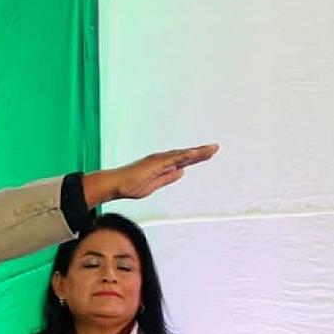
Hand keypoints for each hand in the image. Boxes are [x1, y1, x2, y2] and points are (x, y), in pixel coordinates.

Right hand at [83, 144, 219, 204]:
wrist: (117, 185)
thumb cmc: (132, 185)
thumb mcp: (156, 184)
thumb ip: (169, 178)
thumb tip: (182, 171)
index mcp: (164, 166)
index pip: (184, 161)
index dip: (198, 157)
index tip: (210, 154)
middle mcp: (163, 160)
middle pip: (186, 155)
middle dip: (202, 152)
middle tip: (216, 147)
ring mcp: (159, 160)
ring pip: (182, 155)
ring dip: (197, 151)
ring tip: (211, 149)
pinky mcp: (155, 163)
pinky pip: (172, 158)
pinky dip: (184, 155)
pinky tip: (194, 153)